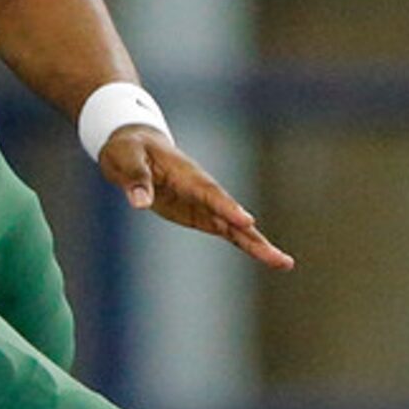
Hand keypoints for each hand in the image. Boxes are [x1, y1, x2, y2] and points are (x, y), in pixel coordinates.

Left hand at [99, 127, 294, 270]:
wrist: (134, 146)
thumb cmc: (130, 150)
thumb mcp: (125, 160)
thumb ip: (135, 179)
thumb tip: (140, 203)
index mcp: (186, 173)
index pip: (209, 193)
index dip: (227, 207)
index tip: (247, 222)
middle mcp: (202, 189)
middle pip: (231, 214)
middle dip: (252, 235)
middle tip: (277, 257)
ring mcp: (204, 203)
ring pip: (234, 227)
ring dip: (256, 244)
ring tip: (283, 263)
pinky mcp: (200, 214)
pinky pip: (225, 231)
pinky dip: (243, 243)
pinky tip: (265, 256)